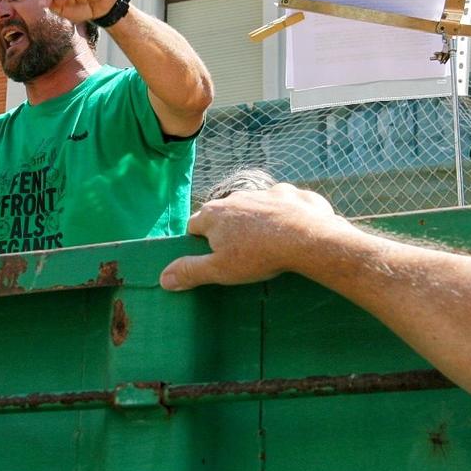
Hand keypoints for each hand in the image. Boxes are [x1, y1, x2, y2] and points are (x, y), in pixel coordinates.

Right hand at [160, 185, 349, 289]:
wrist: (306, 238)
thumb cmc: (259, 255)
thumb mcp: (220, 270)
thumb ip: (190, 271)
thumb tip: (163, 277)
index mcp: (214, 214)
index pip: (194, 225)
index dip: (199, 242)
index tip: (210, 256)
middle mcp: (236, 197)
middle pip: (224, 214)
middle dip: (228, 230)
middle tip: (240, 253)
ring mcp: (265, 192)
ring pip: (254, 207)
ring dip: (257, 221)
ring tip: (268, 243)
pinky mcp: (291, 193)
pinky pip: (283, 204)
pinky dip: (285, 215)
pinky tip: (293, 232)